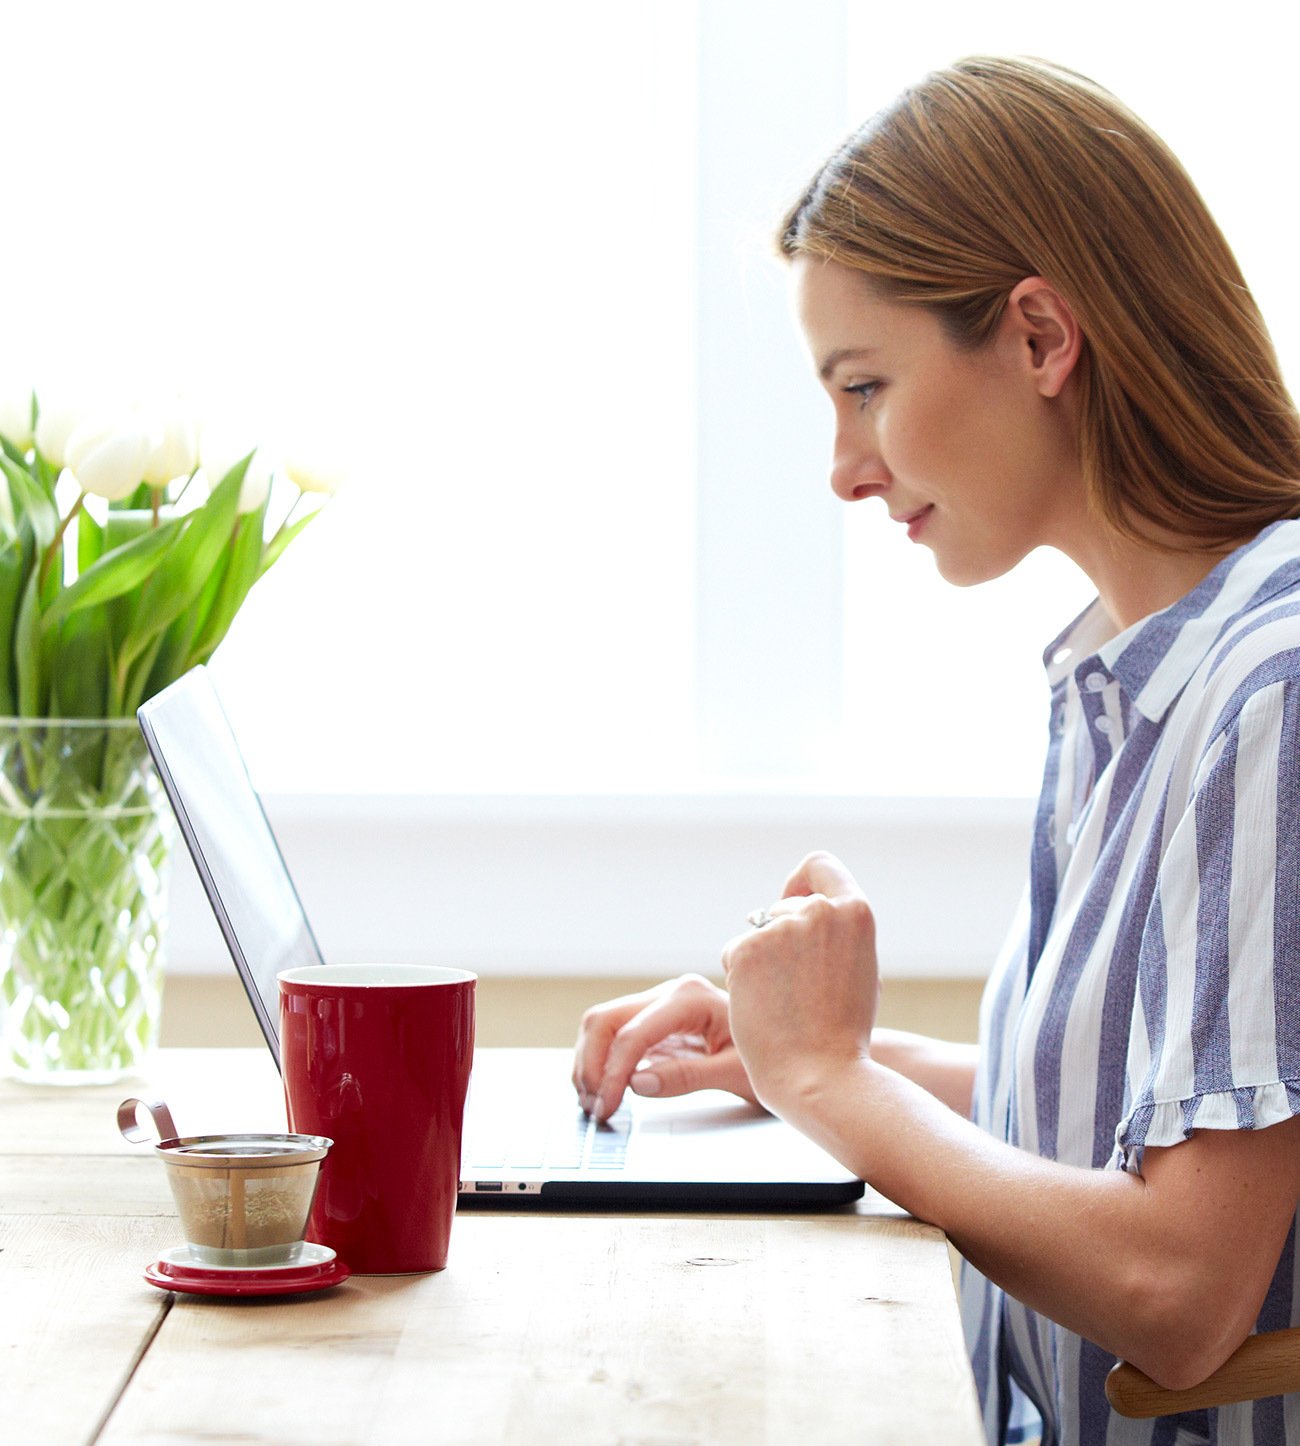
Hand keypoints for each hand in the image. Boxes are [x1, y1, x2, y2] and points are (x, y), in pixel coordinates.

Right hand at [572, 974, 757, 1120]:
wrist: (790, 1051)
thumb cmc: (772, 1058)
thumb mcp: (736, 1073)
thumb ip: (687, 1076)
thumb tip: (638, 1082)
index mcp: (690, 997)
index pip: (633, 1033)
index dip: (613, 1072)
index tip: (608, 1105)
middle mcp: (670, 993)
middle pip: (605, 1020)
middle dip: (592, 1065)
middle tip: (596, 1106)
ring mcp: (659, 1006)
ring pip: (602, 1025)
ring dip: (590, 1063)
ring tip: (595, 1102)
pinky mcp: (654, 1023)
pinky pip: (614, 1037)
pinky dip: (600, 1063)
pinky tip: (603, 1090)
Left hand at [723, 851, 879, 1116]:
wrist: (822, 1074)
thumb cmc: (843, 1034)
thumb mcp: (861, 969)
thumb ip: (837, 935)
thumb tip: (805, 911)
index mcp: (855, 913)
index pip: (820, 866)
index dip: (801, 880)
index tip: (792, 898)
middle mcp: (818, 911)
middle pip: (782, 906)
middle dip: (779, 938)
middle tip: (791, 987)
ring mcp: (781, 928)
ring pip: (756, 933)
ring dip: (760, 961)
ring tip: (782, 1004)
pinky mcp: (746, 949)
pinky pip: (734, 953)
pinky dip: (741, 978)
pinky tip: (761, 1007)